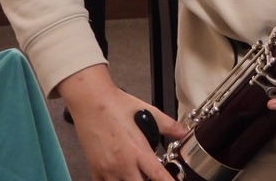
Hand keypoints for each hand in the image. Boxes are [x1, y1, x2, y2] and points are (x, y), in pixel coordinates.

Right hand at [57, 64, 188, 180]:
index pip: (158, 176)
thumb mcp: (149, 112)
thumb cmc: (118, 106)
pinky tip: (120, 175)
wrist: (91, 102)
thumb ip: (169, 126)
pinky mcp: (94, 170)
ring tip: (138, 173)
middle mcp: (122, 164)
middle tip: (153, 174)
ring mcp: (107, 170)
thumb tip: (184, 132)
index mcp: (138, 151)